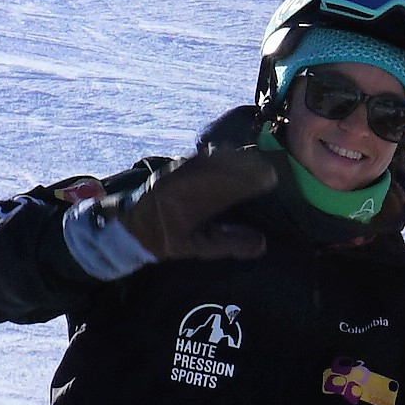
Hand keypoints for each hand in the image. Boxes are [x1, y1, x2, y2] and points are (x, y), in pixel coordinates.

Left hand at [120, 147, 282, 261]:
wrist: (132, 225)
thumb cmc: (166, 239)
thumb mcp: (197, 248)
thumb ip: (229, 244)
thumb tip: (262, 242)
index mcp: (191, 200)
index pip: (228, 184)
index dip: (251, 180)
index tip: (271, 179)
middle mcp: (185, 179)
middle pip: (224, 166)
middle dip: (249, 166)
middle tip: (271, 170)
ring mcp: (180, 168)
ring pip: (214, 157)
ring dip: (237, 158)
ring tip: (258, 163)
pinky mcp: (178, 165)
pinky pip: (205, 156)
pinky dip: (223, 156)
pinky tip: (235, 158)